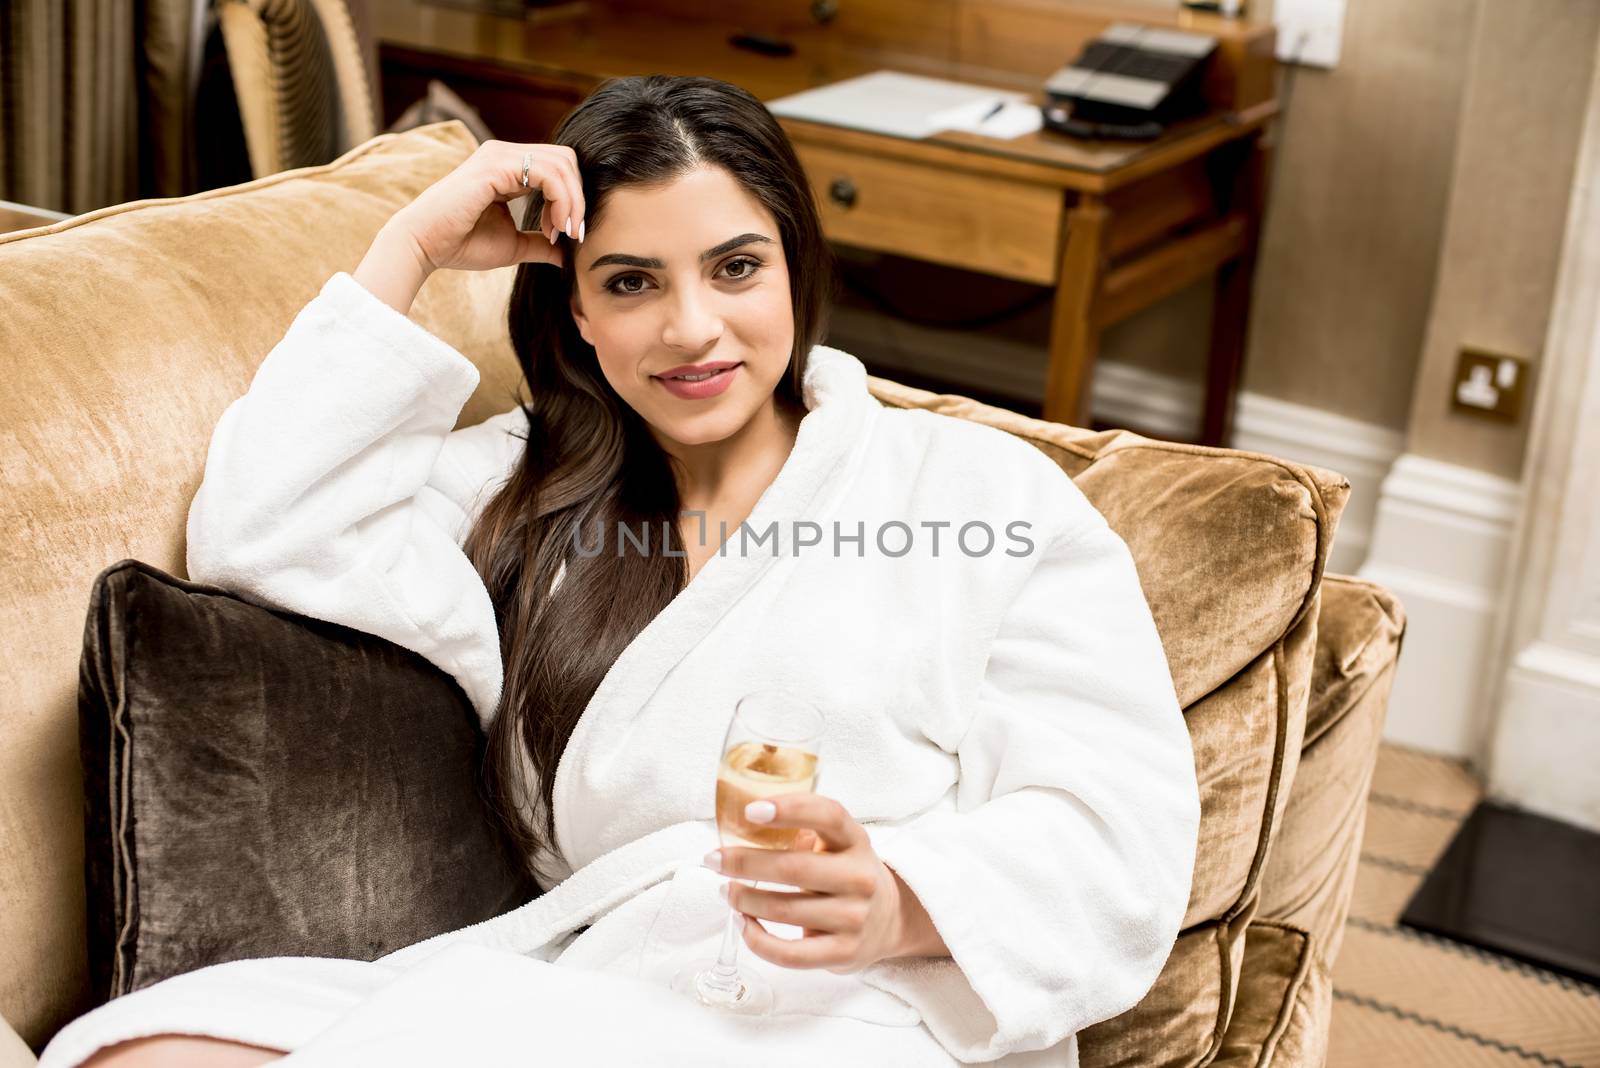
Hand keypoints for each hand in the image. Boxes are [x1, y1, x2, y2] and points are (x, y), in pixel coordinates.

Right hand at [388, 140, 584, 275]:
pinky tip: (554, 227)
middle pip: (566, 160)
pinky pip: (547, 173)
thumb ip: (541, 244)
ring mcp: (500, 155)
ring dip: (573, 202)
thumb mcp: (514, 245)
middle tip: (572, 233)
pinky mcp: (496, 165)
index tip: (567, 235)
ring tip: (564, 232)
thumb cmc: (461, 244)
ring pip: (562, 164)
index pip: (558, 168)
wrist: (424, 245)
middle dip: (578, 198)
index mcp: (509, 167)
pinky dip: (561, 200)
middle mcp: (505, 154)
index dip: (573, 200)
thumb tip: (568, 255)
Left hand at [707, 793, 946, 973]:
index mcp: (855, 841)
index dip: (789, 810)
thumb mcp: (837, 844)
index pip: (828, 815)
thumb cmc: (846, 873)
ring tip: (727, 892)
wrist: (890, 919)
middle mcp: (860, 877)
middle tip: (713, 860)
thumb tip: (738, 825)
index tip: (750, 811)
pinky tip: (743, 925)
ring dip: (744, 901)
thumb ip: (802, 832)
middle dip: (743, 864)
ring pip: (784, 911)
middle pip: (793, 868)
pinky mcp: (843, 953)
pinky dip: (757, 940)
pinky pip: (789, 954)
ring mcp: (854, 918)